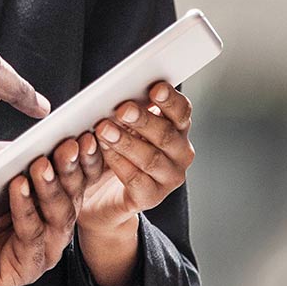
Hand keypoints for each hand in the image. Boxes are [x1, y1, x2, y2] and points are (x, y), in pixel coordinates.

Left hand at [0, 139, 84, 285]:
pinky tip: (18, 188)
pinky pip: (32, 239)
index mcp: (40, 194)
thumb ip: (12, 154)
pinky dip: (27, 211)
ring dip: (52, 188)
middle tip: (69, 145)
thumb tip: (41, 140)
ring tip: (42, 165)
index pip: (72, 173)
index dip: (82, 153)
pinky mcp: (22, 268)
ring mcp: (37, 246)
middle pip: (72, 194)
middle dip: (72, 168)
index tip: (85, 129)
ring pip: (59, 218)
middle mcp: (44, 220)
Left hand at [76, 81, 194, 233]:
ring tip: (104, 130)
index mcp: (177, 128)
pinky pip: (137, 180)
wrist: (107, 190)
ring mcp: (169, 177)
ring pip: (151, 158)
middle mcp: (180, 152)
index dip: (170, 100)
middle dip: (143, 120)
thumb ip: (130, 108)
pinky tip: (105, 151)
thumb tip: (119, 90)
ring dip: (126, 142)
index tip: (156, 88)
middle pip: (166, 134)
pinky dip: (119, 163)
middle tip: (122, 110)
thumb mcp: (127, 123)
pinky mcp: (152, 197)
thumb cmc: (120, 143)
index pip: (181, 111)